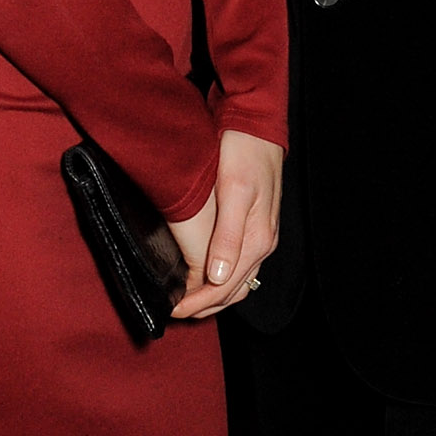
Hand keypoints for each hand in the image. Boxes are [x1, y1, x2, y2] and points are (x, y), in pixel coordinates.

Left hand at [170, 131, 282, 322]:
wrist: (256, 125)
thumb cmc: (244, 153)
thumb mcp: (235, 192)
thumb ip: (228, 237)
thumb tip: (217, 277)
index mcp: (257, 239)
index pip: (226, 288)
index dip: (198, 303)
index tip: (172, 310)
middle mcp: (262, 243)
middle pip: (233, 291)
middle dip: (204, 306)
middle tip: (172, 311)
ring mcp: (260, 235)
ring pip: (237, 281)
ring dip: (212, 296)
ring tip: (184, 300)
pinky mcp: (254, 226)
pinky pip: (239, 266)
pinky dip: (220, 279)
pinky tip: (202, 277)